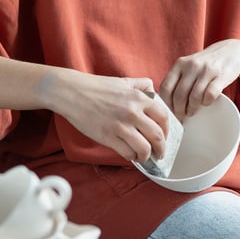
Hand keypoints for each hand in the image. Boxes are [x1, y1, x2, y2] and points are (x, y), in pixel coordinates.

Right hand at [54, 70, 170, 163]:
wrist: (72, 92)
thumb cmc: (96, 87)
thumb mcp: (123, 81)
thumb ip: (141, 84)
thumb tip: (154, 92)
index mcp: (139, 97)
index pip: (164, 117)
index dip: (167, 130)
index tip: (165, 136)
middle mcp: (133, 112)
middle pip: (158, 136)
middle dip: (161, 148)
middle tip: (160, 153)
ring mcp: (121, 126)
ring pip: (145, 148)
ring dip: (147, 156)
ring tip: (145, 157)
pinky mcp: (108, 137)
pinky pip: (127, 153)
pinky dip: (132, 157)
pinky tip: (130, 155)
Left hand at [159, 40, 239, 120]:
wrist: (230, 51)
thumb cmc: (205, 64)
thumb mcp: (188, 65)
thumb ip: (177, 78)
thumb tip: (165, 103)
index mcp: (180, 64)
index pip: (166, 87)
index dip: (166, 104)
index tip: (169, 112)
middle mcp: (191, 66)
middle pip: (179, 95)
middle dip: (178, 110)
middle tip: (181, 117)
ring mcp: (206, 70)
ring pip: (194, 97)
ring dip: (191, 109)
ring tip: (191, 112)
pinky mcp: (221, 76)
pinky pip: (210, 95)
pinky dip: (206, 103)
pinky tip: (206, 103)